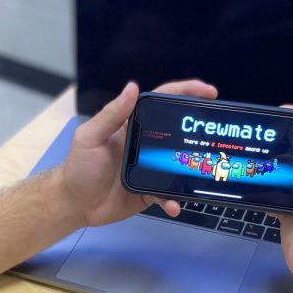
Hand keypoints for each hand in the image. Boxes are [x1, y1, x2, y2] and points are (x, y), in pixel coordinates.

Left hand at [56, 79, 217, 226]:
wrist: (75, 204)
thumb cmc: (79, 168)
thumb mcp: (89, 138)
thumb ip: (110, 115)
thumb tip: (132, 87)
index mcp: (133, 126)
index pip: (162, 102)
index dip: (186, 92)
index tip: (210, 92)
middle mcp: (146, 144)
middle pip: (178, 132)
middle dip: (200, 131)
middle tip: (218, 133)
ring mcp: (151, 169)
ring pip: (179, 166)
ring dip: (192, 170)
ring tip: (205, 173)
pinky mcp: (151, 192)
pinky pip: (168, 195)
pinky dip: (174, 201)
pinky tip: (175, 205)